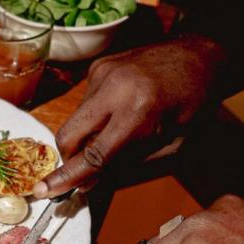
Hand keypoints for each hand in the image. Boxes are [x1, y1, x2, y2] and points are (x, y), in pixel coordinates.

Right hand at [33, 34, 225, 198]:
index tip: (45, 190)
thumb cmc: (196, 103)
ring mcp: (101, 75)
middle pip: (70, 135)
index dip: (70, 176)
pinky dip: (96, 115)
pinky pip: (85, 103)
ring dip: (87, 135)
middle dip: (69, 158)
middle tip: (83, 170)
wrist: (198, 53)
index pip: (95, 154)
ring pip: (76, 120)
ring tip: (119, 129)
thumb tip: (92, 180)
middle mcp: (114, 90)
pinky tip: (119, 109)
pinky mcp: (96, 67)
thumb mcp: (175, 144)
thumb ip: (132, 163)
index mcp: (140, 112)